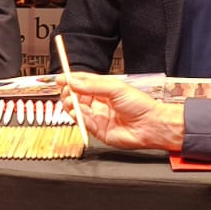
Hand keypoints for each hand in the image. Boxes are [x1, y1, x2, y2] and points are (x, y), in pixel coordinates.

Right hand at [59, 71, 185, 150]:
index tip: (61, 78)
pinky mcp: (98, 131)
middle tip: (66, 90)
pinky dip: (77, 117)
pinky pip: (83, 123)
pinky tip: (76, 112)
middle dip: (69, 92)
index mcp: (104, 90)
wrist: (149, 125)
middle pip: (77, 96)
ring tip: (70, 101)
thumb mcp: (115, 88)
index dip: (71, 80)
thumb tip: (73, 81)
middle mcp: (100, 103)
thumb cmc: (139, 105)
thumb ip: (92, 85)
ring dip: (70, 105)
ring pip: (77, 110)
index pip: (83, 83)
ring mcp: (98, 117)